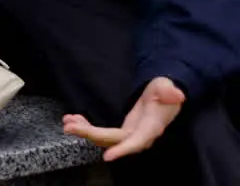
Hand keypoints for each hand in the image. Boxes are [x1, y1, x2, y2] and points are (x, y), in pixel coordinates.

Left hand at [62, 77, 184, 161]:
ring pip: (105, 139)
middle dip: (91, 135)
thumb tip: (176, 94)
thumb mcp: (166, 86)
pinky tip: (74, 119)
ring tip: (67, 123)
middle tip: (69, 127)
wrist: (163, 95)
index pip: (138, 140)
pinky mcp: (122, 131)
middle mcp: (140, 134)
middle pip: (114, 140)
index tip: (107, 157)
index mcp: (152, 125)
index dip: (124, 149)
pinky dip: (86, 127)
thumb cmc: (164, 90)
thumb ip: (168, 91)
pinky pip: (103, 134)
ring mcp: (130, 134)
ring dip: (85, 131)